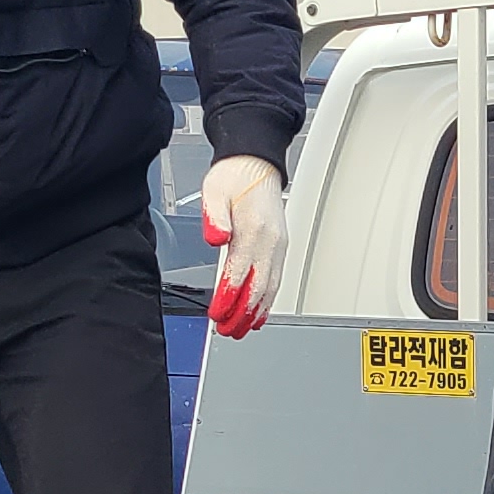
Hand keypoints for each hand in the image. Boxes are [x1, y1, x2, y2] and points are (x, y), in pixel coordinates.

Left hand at [202, 154, 285, 337]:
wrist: (256, 163)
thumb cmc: (234, 176)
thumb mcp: (215, 190)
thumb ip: (215, 216)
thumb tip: (215, 238)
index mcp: (254, 230)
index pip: (239, 274)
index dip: (227, 298)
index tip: (216, 315)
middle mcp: (270, 242)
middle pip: (257, 288)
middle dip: (241, 314)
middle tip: (227, 331)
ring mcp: (278, 246)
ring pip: (269, 289)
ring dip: (255, 313)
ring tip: (242, 329)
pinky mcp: (279, 247)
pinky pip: (276, 280)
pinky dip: (268, 301)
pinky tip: (260, 312)